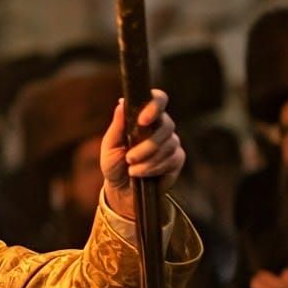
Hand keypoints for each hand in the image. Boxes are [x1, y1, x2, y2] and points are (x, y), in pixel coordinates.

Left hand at [101, 90, 184, 219]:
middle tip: (129, 158)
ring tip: (132, 169)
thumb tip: (122, 103)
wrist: (121, 188)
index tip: (143, 120)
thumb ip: (117, 125)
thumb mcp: (110, 145)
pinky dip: (154, 168)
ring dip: (148, 159)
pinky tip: (142, 174)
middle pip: (166, 125)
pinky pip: (172, 159)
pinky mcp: (177, 159)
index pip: (159, 99)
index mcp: (144, 117)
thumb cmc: (114, 163)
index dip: (155, 105)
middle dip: (147, 145)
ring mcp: (171, 142)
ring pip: (169, 144)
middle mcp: (161, 126)